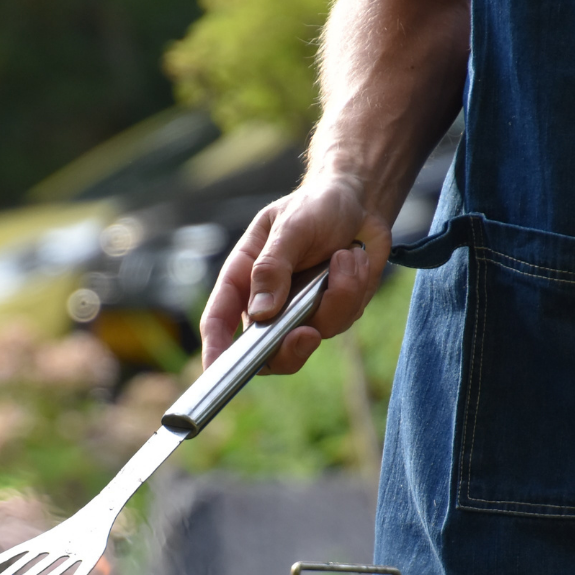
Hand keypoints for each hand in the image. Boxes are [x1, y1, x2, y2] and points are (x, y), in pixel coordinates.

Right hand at [200, 178, 391, 373]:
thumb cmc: (315, 207)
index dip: (215, 350)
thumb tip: (261, 313)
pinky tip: (355, 259)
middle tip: (307, 334)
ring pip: (312, 335)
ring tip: (345, 256)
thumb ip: (273, 267)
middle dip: (288, 350)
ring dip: (336, 297)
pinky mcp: (331, 312)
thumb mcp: (290, 226)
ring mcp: (299, 312)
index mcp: (243, 278)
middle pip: (265, 352)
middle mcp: (267, 302)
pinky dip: (354, 290)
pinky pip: (342, 320)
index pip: (219, 321)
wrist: (359, 203)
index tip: (216, 372)